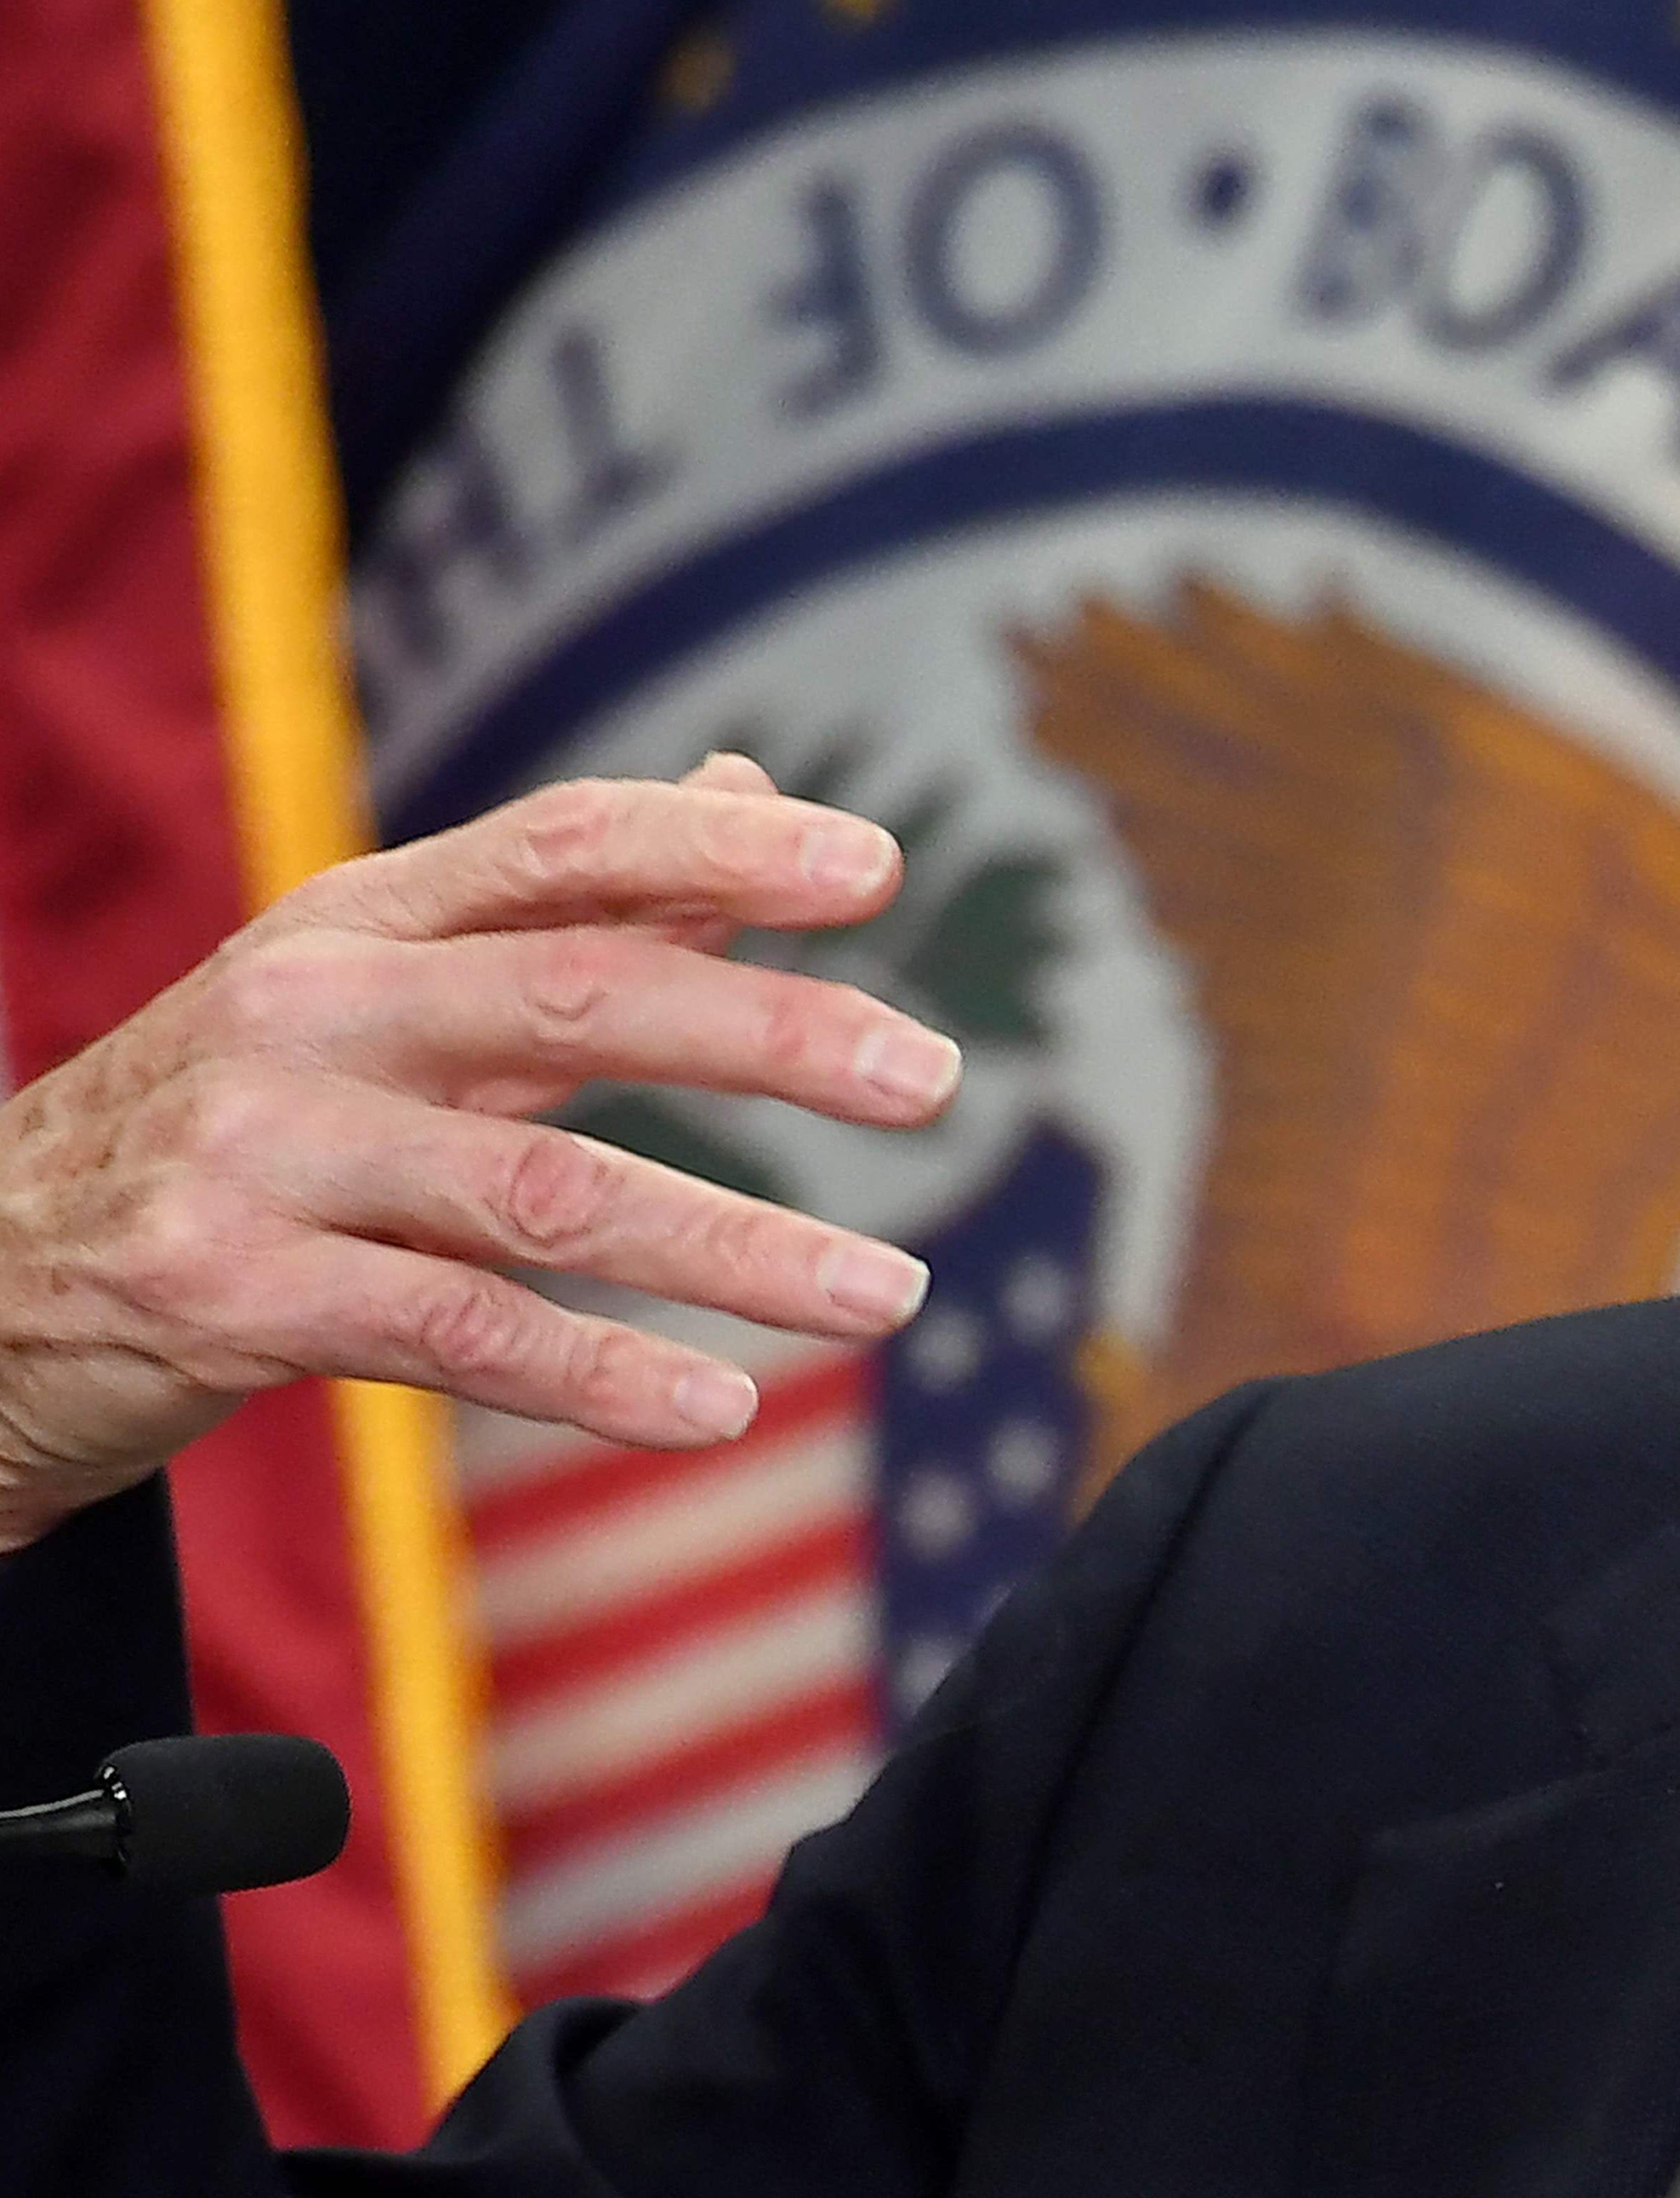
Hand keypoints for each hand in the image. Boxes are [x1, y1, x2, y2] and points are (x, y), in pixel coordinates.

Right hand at [0, 757, 961, 1549]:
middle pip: (577, 997)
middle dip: (772, 1035)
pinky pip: (458, 1334)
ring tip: (891, 1295)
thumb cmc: (236, 1115)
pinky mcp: (229, 1294)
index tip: (877, 865)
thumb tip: (744, 790)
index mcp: (362, 917)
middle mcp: (312, 1009)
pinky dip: (603, 1376)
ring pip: (546, 1191)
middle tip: (933, 1078)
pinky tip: (722, 1407)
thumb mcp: (380, 984)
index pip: (565, 846)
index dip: (723, 846)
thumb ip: (570, 906)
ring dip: (739, 1249)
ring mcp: (262, 1152)